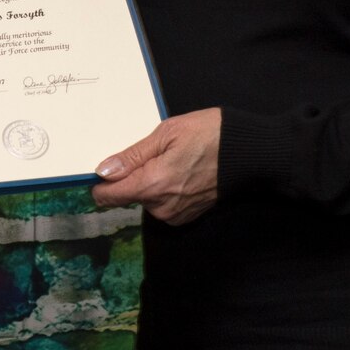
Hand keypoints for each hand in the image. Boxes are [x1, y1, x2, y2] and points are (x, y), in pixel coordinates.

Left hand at [90, 108, 221, 225]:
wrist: (249, 154)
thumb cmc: (210, 135)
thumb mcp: (168, 133)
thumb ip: (133, 155)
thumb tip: (103, 171)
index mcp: (152, 185)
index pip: (108, 196)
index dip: (100, 182)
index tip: (105, 167)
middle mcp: (160, 207)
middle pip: (127, 195)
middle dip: (132, 175)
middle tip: (154, 152)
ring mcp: (174, 214)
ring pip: (144, 199)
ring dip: (149, 182)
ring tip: (172, 159)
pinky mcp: (185, 216)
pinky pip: (161, 204)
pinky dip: (164, 189)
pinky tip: (181, 172)